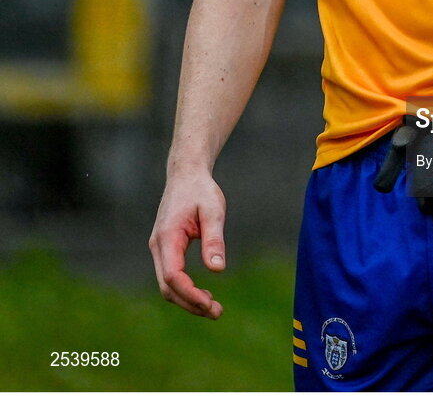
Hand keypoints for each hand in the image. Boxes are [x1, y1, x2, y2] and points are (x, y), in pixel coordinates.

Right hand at [149, 171, 226, 318]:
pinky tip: (204, 294)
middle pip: (167, 287)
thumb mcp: (213, 211)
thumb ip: (213, 239)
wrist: (186, 175)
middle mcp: (158, 246)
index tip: (210, 303)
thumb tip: (217, 270)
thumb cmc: (201, 190)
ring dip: (187, 299)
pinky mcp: (165, 249)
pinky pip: (170, 276)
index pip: (173, 275)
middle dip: (190, 303)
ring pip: (167, 285)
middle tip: (217, 312)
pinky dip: (184, 290)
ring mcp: (159, 248)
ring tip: (213, 308)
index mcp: (168, 236)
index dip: (190, 293)